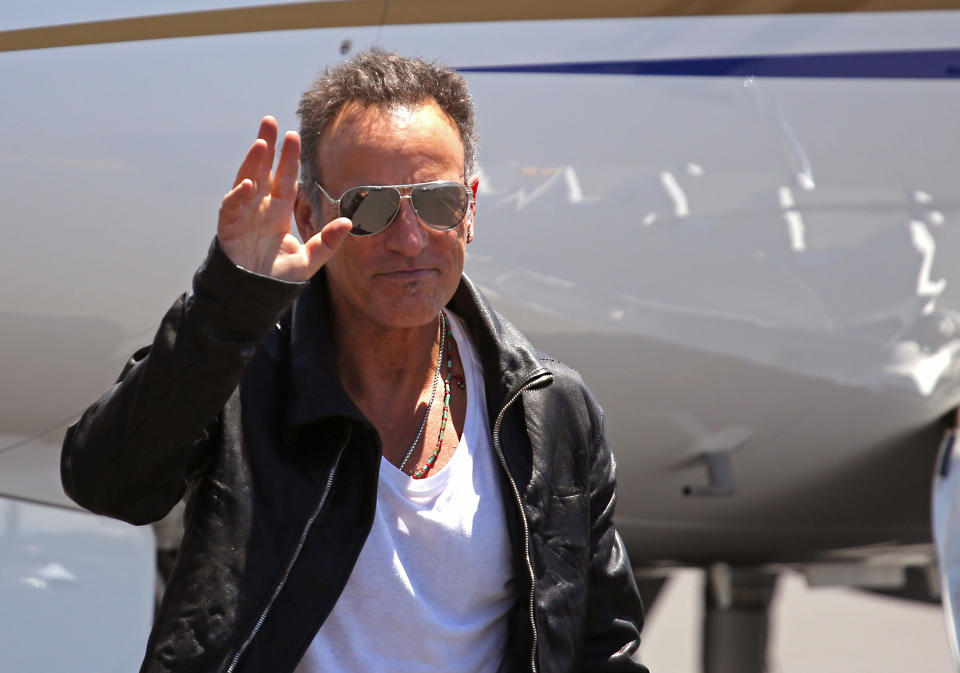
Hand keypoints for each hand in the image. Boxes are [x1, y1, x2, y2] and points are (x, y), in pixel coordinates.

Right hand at [217, 116, 350, 280]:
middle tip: (270, 121)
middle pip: (263, 170)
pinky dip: (238, 196)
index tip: (294, 136)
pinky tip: (247, 184)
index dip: (288, 158)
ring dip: (252, 162)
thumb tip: (348, 222)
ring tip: (261, 143)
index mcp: (279, 212)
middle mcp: (260, 208)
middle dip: (267, 146)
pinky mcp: (228, 228)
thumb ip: (327, 243)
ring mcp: (243, 215)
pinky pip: (232, 207)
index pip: (285, 179)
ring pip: (246, 181)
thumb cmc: (279, 278)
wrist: (255, 297)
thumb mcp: (309, 261)